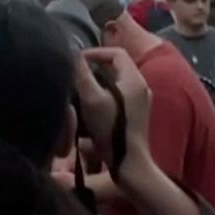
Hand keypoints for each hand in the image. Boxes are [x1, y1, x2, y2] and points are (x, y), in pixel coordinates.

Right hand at [74, 47, 151, 176]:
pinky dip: (106, 91)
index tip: (78, 61)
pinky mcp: (138, 113)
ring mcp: (142, 101)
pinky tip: (93, 104)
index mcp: (134, 79)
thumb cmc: (110, 127)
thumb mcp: (91, 97)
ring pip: (118, 80)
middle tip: (77, 72)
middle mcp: (142, 86)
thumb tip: (72, 51)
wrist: (128, 163)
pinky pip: (121, 93)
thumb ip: (81, 72)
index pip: (116, 53)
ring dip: (100, 79)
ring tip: (82, 87)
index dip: (96, 52)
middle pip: (117, 65)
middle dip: (96, 66)